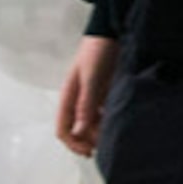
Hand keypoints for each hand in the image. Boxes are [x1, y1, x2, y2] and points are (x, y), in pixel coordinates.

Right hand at [55, 35, 118, 157]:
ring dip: (100, 131)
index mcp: (69, 97)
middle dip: (89, 141)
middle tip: (105, 146)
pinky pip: (104, 112)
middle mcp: (78, 100)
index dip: (73, 143)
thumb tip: (79, 132)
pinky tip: (119, 121)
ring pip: (92, 123)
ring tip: (114, 135)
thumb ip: (86, 105)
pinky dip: (109, 120)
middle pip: (78, 129)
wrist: (112, 32)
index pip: (63, 129)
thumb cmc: (97, 51)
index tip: (88, 151)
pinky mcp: (105, 92)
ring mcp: (92, 96)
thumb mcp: (91, 78)